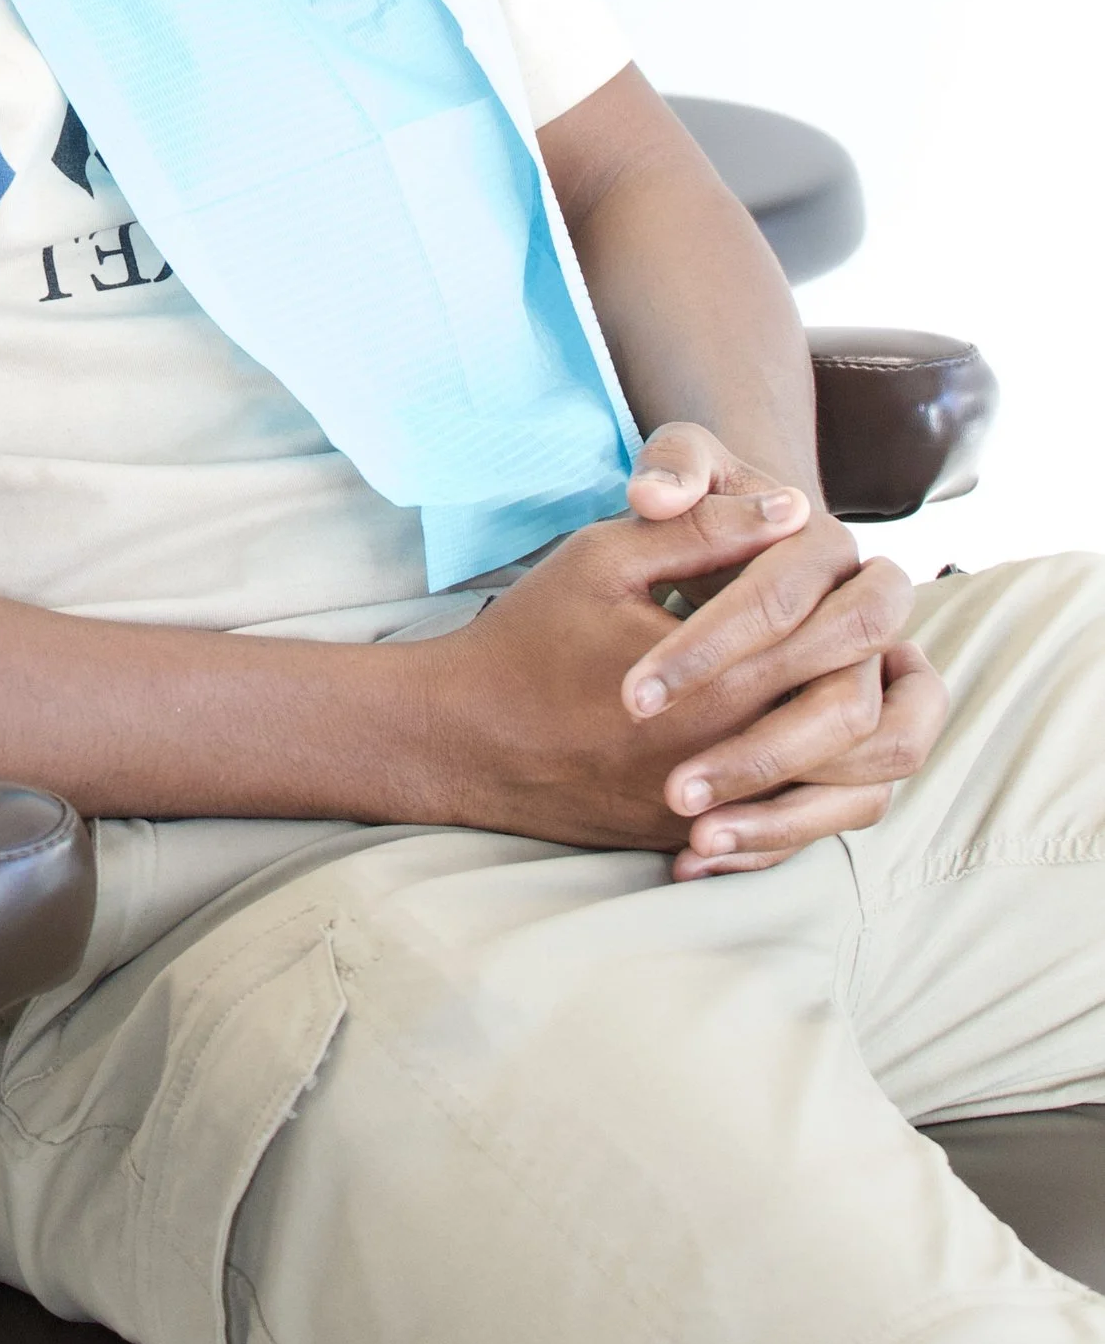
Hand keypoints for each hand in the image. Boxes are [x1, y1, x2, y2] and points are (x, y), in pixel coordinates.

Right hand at [407, 473, 938, 866]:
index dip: (858, 594)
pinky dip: (831, 794)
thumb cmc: (532, 636)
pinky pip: (800, 832)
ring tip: (871, 683)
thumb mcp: (605, 556)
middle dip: (879, 663)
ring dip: (870, 735)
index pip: (835, 637)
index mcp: (715, 680)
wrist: (464, 736)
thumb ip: (702, 527)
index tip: (856, 561)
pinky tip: (827, 750)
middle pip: (858, 715)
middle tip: (877, 624)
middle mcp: (729, 755)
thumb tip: (793, 506)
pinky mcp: (700, 837)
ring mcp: (717, 809)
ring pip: (849, 791)